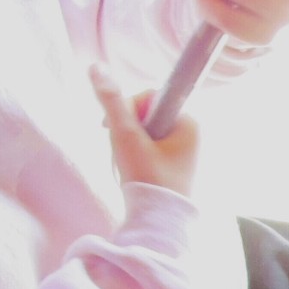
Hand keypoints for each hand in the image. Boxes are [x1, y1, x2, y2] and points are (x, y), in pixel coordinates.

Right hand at [90, 65, 197, 193]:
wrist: (158, 222)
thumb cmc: (146, 178)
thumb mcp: (125, 135)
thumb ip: (111, 100)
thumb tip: (96, 66)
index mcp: (190, 123)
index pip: (149, 96)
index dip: (129, 109)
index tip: (119, 129)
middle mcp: (193, 134)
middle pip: (145, 114)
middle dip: (127, 130)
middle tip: (124, 152)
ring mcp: (185, 150)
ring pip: (143, 132)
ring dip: (127, 144)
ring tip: (129, 166)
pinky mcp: (176, 164)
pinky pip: (147, 148)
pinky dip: (134, 156)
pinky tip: (134, 172)